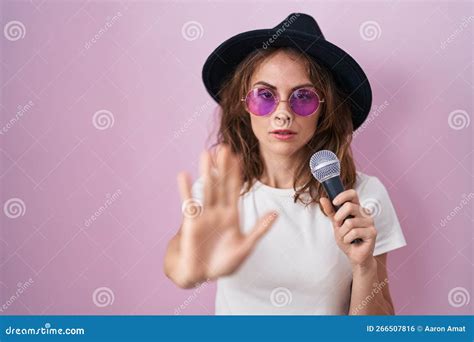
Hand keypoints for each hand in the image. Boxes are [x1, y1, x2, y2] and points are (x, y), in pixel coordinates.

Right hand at [175, 145, 278, 285]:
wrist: (201, 275)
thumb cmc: (223, 263)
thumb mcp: (245, 246)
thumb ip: (260, 229)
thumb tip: (275, 214)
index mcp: (232, 216)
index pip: (236, 189)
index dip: (238, 174)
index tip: (239, 157)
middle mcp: (218, 211)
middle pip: (221, 184)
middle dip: (223, 167)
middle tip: (224, 148)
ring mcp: (204, 215)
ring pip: (207, 189)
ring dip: (207, 172)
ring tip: (206, 154)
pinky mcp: (191, 223)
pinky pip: (189, 203)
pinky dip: (186, 189)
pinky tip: (184, 175)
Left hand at [319, 189, 376, 267]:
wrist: (354, 254)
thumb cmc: (347, 238)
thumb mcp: (336, 224)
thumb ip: (331, 212)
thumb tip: (322, 199)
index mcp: (356, 208)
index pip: (352, 194)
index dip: (343, 196)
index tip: (334, 202)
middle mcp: (365, 213)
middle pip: (349, 206)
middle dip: (338, 218)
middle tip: (339, 227)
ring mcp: (370, 222)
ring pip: (350, 222)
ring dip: (343, 233)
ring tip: (346, 237)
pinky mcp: (372, 232)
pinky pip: (354, 232)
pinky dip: (348, 239)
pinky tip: (351, 242)